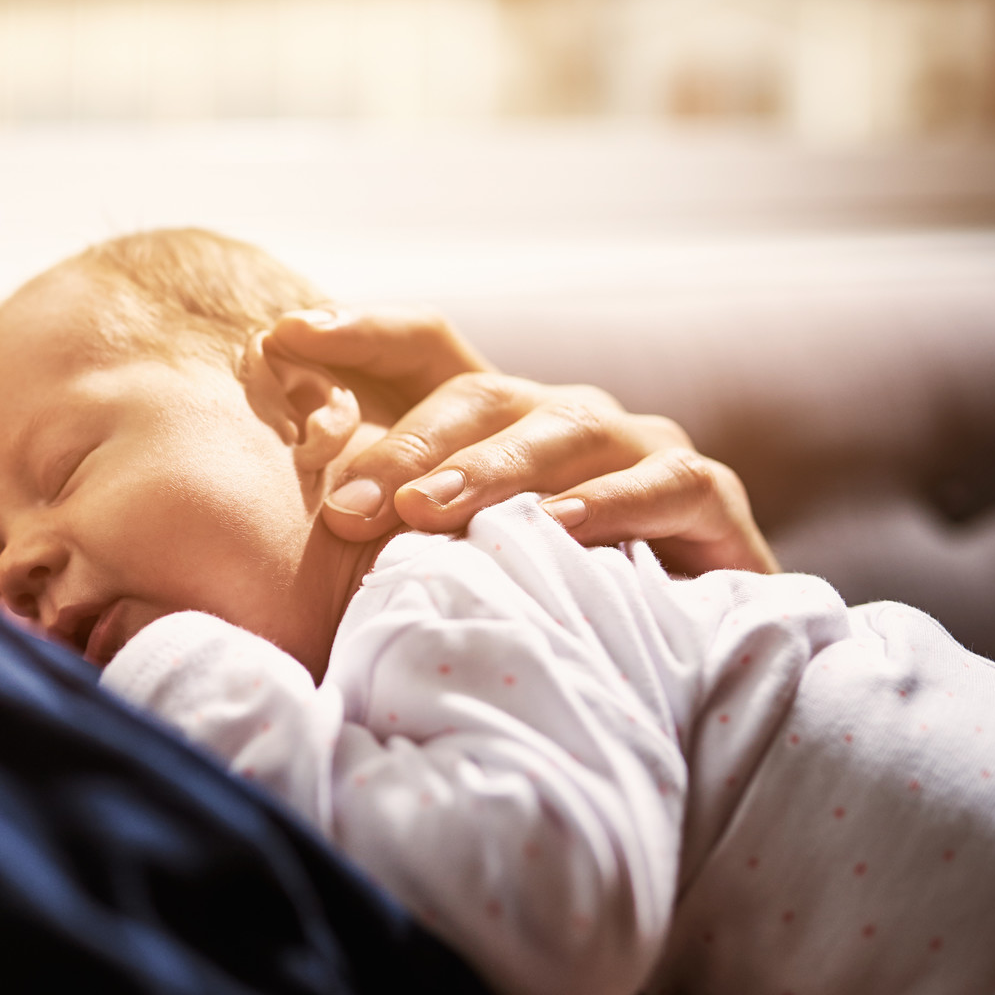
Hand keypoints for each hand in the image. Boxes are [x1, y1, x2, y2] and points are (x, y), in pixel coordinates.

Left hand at [269, 308, 777, 575]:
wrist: (682, 662)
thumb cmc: (540, 604)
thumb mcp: (448, 562)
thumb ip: (383, 528)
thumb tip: (300, 516)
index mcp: (498, 419)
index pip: (426, 348)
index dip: (359, 332)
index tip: (285, 334)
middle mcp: (564, 416)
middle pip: (481, 396)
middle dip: (406, 449)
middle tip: (345, 508)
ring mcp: (640, 448)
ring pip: (564, 432)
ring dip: (492, 472)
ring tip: (428, 513)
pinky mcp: (710, 496)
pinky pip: (662, 485)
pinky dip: (611, 503)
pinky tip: (560, 526)